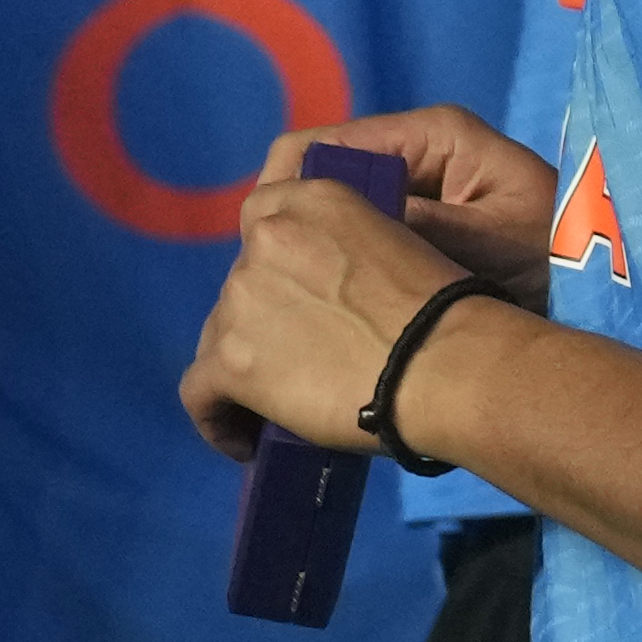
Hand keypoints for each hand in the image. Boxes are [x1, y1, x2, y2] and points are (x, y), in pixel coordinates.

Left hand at [180, 179, 478, 461]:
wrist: (443, 362)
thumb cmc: (443, 308)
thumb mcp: (397, 245)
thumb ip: (348, 253)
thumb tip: (327, 296)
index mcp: (314, 200)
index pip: (260, 211)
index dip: (270, 256)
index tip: (290, 290)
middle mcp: (267, 238)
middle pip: (240, 286)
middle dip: (262, 319)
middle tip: (302, 355)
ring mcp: (242, 298)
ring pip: (218, 338)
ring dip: (244, 366)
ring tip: (281, 404)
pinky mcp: (228, 360)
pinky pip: (198, 394)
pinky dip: (217, 418)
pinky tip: (244, 441)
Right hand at [263, 105, 557, 304]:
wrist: (600, 293)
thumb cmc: (556, 257)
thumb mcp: (484, 239)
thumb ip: (411, 226)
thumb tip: (334, 222)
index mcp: (431, 137)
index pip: (323, 145)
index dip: (284, 188)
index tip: (267, 244)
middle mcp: (415, 154)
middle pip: (318, 180)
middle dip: (292, 228)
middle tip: (279, 287)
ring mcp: (414, 192)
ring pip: (330, 214)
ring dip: (312, 253)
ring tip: (299, 305)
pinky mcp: (416, 230)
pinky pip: (357, 240)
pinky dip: (338, 267)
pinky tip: (328, 311)